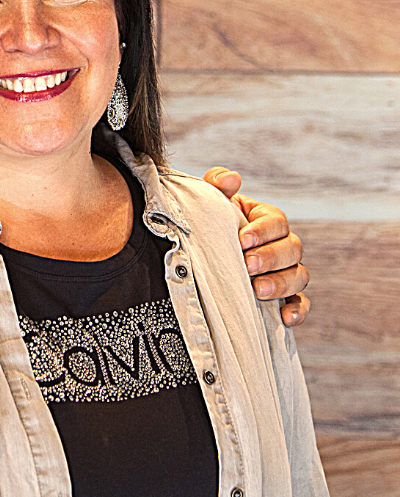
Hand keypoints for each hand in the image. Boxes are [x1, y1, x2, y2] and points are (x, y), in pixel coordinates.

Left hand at [202, 167, 309, 326]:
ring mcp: (284, 271)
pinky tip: (284, 317)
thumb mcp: (209, 201)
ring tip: (258, 290)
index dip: (263, 230)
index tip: (242, 239)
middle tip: (248, 265)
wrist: (195, 252)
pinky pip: (300, 303)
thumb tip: (232, 179)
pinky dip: (297, 310)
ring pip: (299, 276)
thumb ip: (217, 184)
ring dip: (281, 284)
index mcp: (264, 218)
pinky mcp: (283, 297)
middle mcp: (280, 244)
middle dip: (271, 258)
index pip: (277, 221)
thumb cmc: (207, 222)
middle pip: (293, 249)